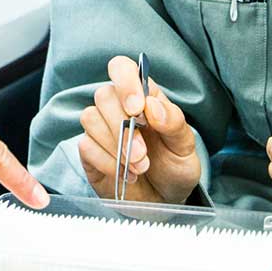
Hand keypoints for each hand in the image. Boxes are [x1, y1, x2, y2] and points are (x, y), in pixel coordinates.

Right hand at [77, 54, 200, 203]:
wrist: (165, 202)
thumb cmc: (175, 167)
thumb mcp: (185, 146)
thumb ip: (174, 122)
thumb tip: (151, 105)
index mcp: (142, 96)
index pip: (121, 68)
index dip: (125, 82)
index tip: (137, 108)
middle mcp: (117, 107)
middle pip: (103, 96)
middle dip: (123, 129)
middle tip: (144, 156)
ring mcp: (100, 128)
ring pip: (90, 118)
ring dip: (116, 147)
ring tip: (139, 168)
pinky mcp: (89, 151)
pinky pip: (86, 145)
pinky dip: (108, 163)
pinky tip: (125, 174)